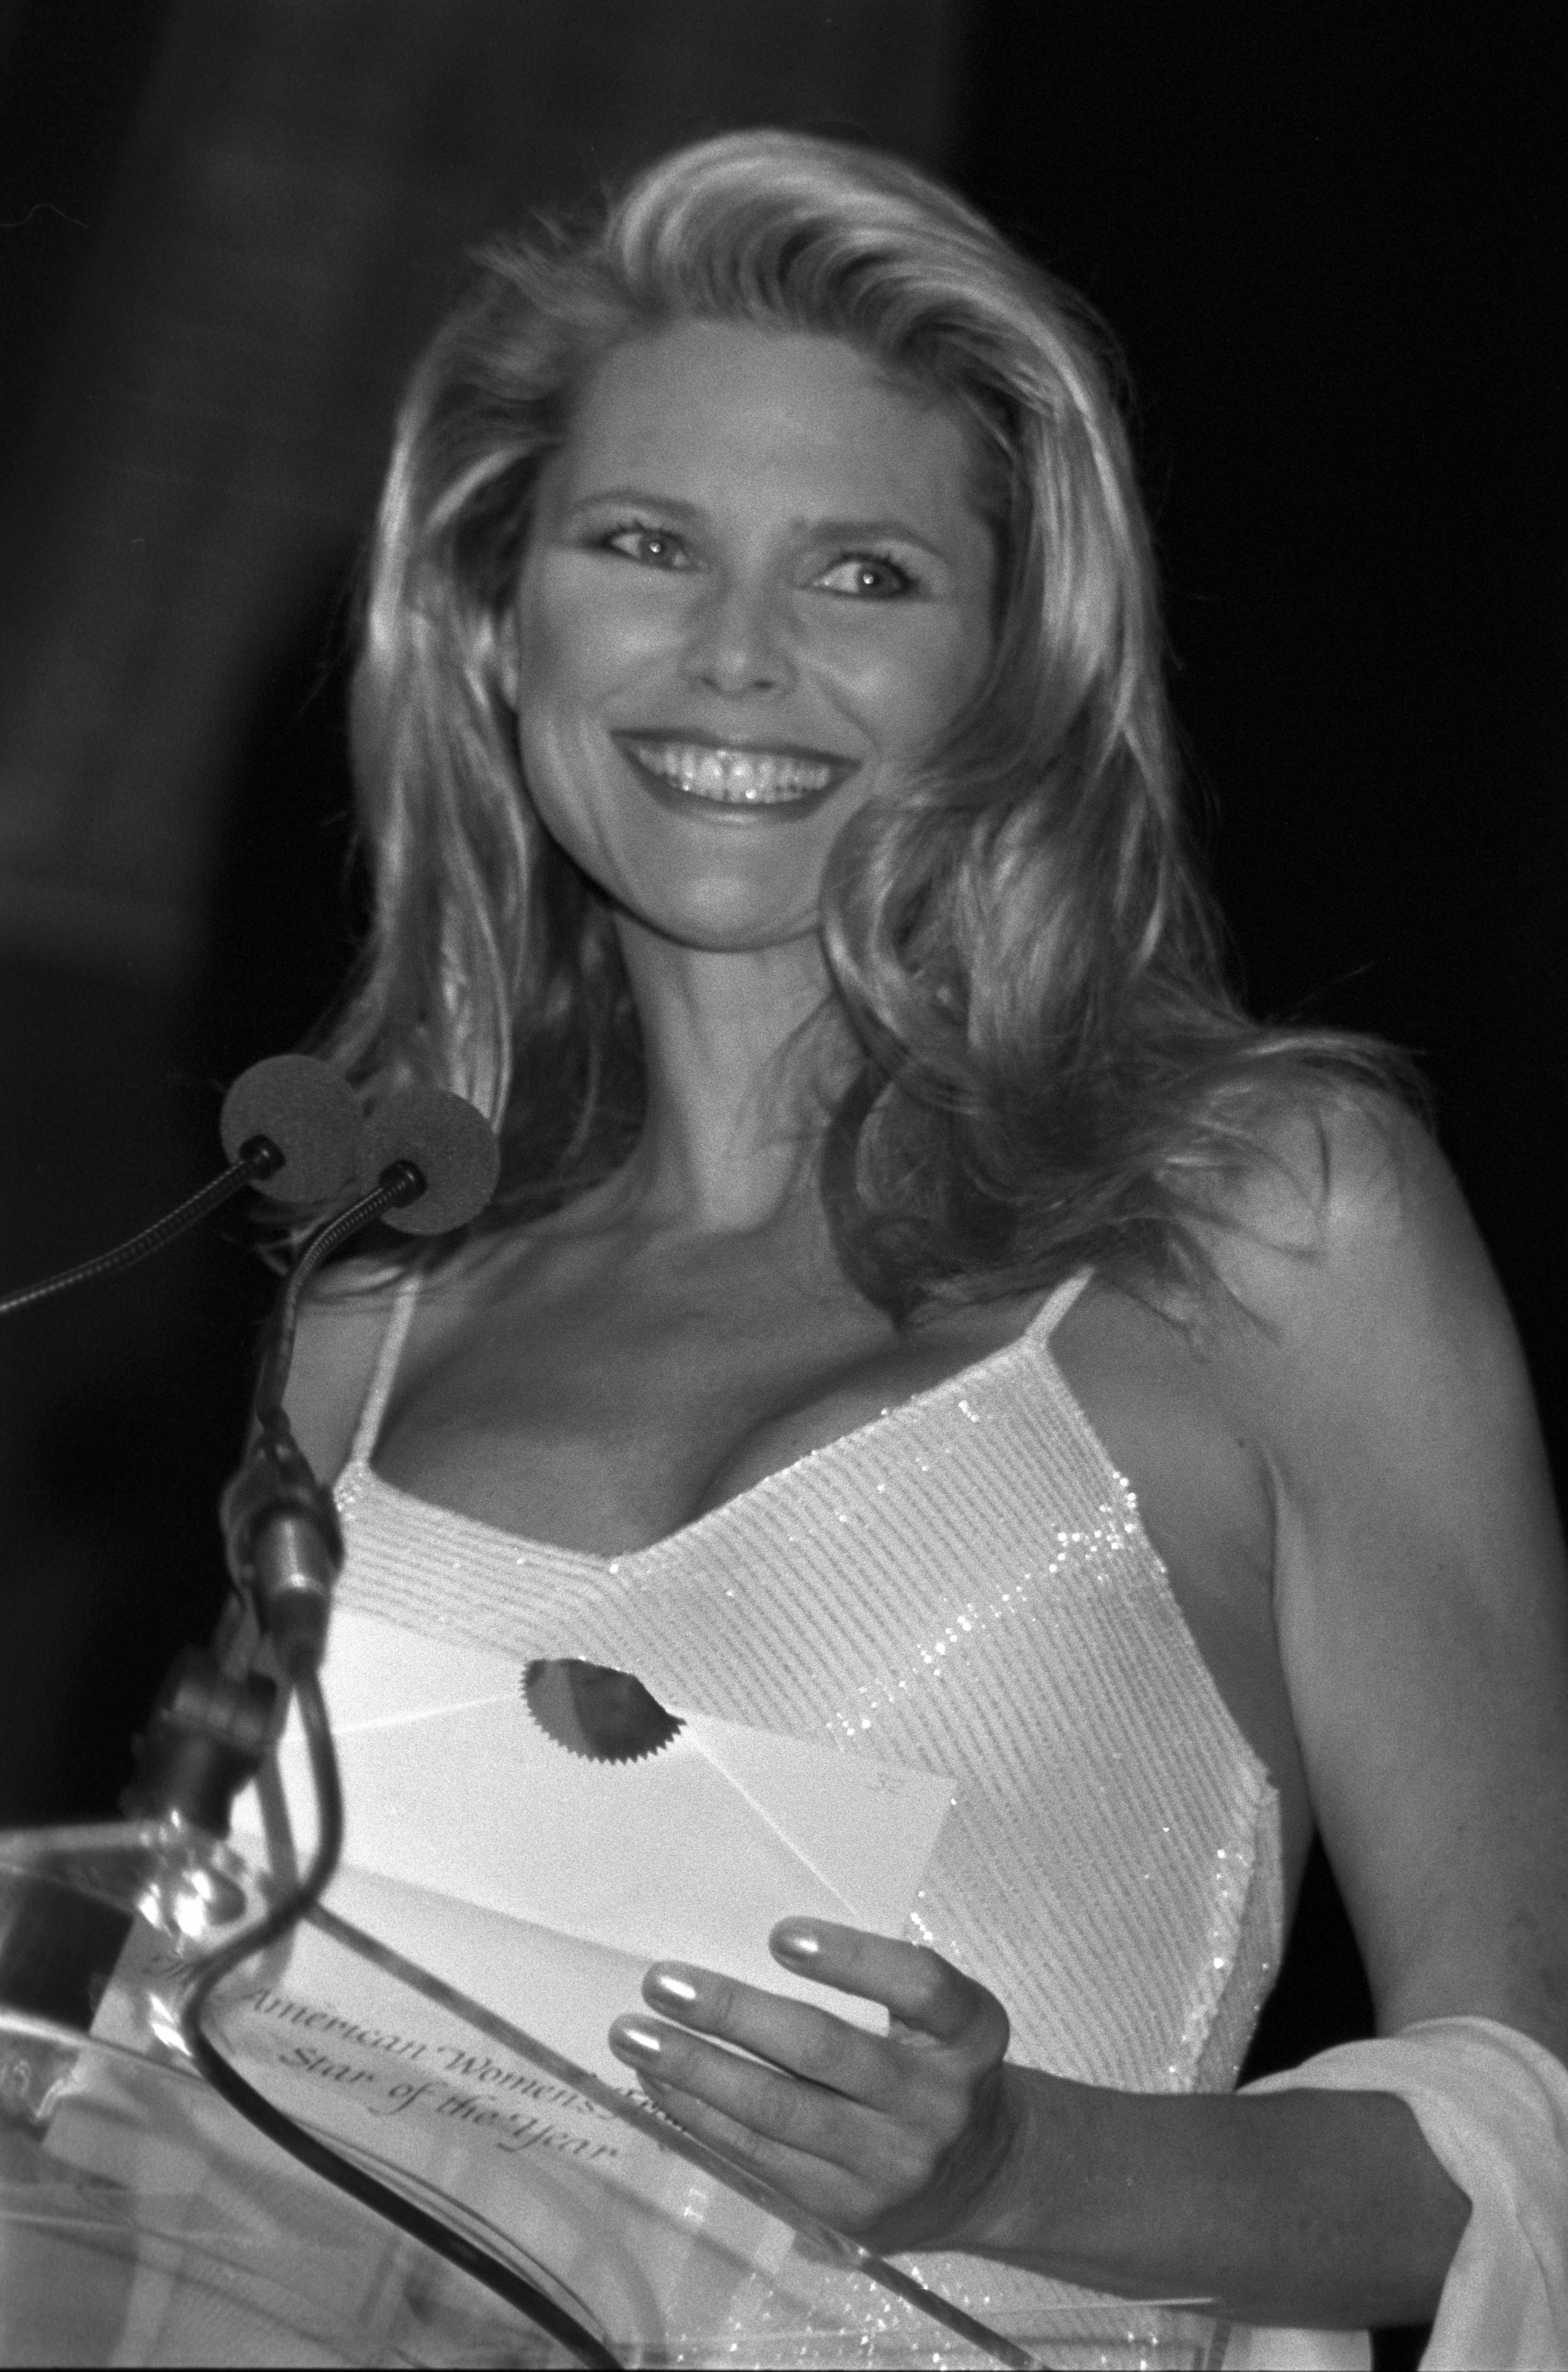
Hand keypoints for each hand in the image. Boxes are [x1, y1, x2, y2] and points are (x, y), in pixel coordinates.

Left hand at [607, 1919, 1016, 2253]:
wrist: (983, 2176)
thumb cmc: (937, 2064)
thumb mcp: (938, 2019)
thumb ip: (877, 1986)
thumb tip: (748, 1945)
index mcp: (971, 2034)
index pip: (919, 1986)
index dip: (851, 1959)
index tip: (780, 1935)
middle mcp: (938, 2100)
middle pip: (826, 2050)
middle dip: (732, 2013)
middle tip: (662, 1981)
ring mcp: (892, 2162)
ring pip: (778, 2109)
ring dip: (694, 2068)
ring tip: (633, 2034)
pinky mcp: (849, 2209)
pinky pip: (761, 2155)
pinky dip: (702, 2115)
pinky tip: (660, 2084)